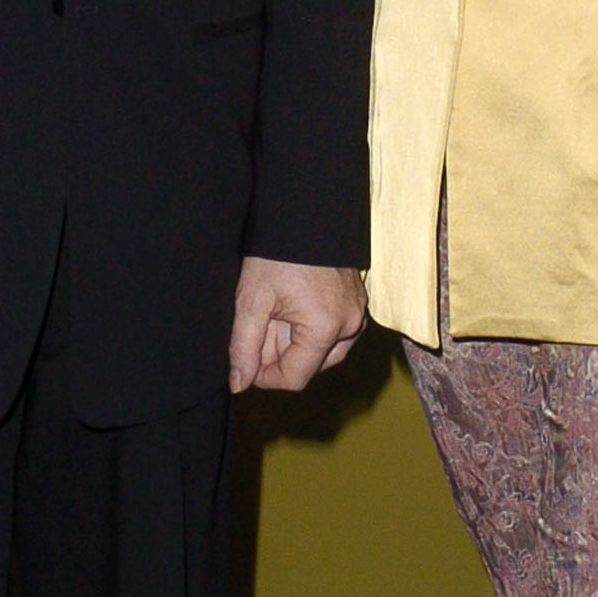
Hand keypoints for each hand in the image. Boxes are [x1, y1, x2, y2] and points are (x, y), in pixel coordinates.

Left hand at [228, 257, 365, 395]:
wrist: (305, 213)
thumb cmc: (277, 253)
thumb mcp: (252, 301)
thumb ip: (244, 347)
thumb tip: (240, 383)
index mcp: (326, 328)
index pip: (295, 378)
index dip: (266, 377)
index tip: (247, 363)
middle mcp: (350, 325)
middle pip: (311, 366)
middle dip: (281, 357)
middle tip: (260, 329)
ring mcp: (357, 313)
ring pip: (324, 351)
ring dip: (296, 344)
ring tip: (274, 316)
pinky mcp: (357, 302)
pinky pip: (335, 331)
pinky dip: (311, 330)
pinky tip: (291, 309)